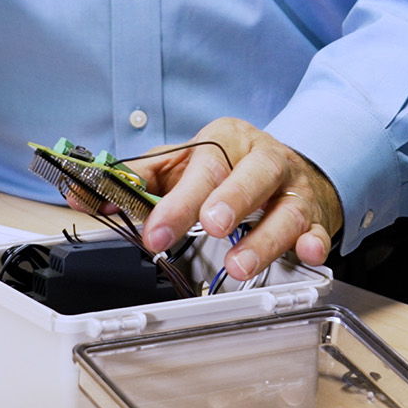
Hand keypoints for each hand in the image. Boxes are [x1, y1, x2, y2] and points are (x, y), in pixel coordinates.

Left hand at [131, 117, 343, 282]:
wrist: (282, 164)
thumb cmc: (225, 167)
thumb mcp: (182, 163)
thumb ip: (139, 179)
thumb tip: (88, 194)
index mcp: (227, 141)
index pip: (204, 166)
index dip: (178, 202)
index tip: (155, 235)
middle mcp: (265, 159)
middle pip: (253, 173)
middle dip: (232, 199)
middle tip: (210, 225)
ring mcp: (293, 188)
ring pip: (287, 208)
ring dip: (265, 237)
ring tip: (239, 265)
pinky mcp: (315, 216)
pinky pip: (319, 229)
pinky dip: (316, 241)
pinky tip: (309, 252)